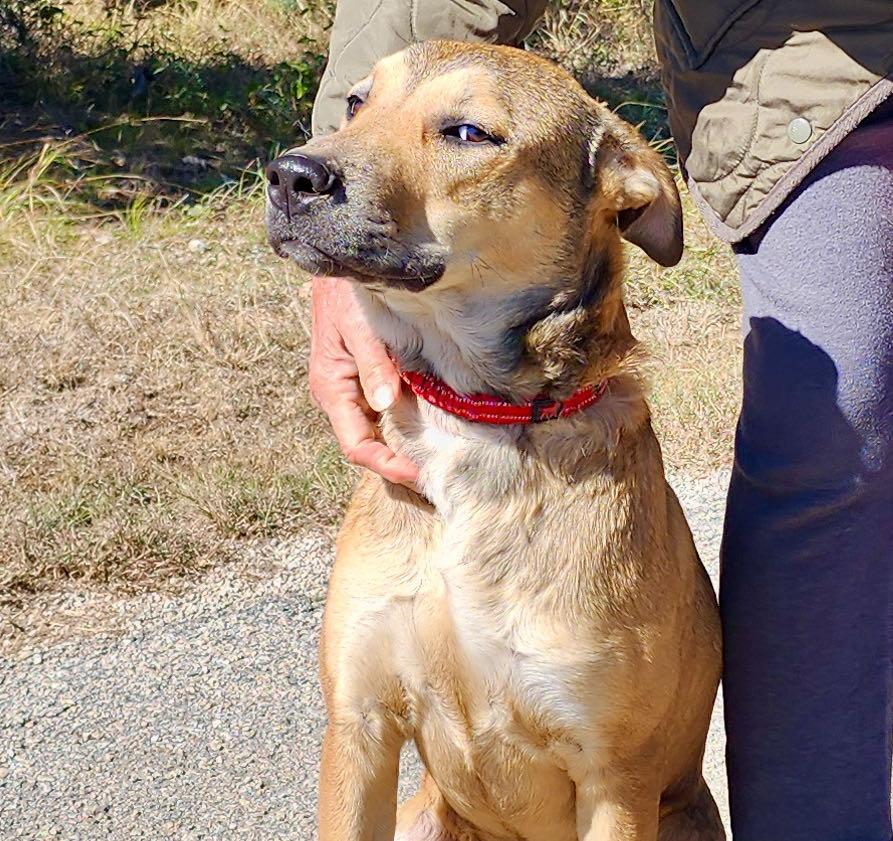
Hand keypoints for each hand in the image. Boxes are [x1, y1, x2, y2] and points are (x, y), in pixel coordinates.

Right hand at [308, 276, 418, 485]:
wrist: (339, 265)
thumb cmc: (346, 294)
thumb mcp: (360, 327)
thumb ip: (374, 364)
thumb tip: (384, 403)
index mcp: (331, 389)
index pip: (357, 447)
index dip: (386, 465)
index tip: (419, 474)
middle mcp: (337, 396)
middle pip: (366, 445)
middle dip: (397, 462)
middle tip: (435, 473)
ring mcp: (349, 390)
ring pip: (374, 431)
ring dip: (400, 445)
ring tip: (435, 456)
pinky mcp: (362, 379)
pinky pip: (381, 411)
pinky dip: (402, 422)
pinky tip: (427, 425)